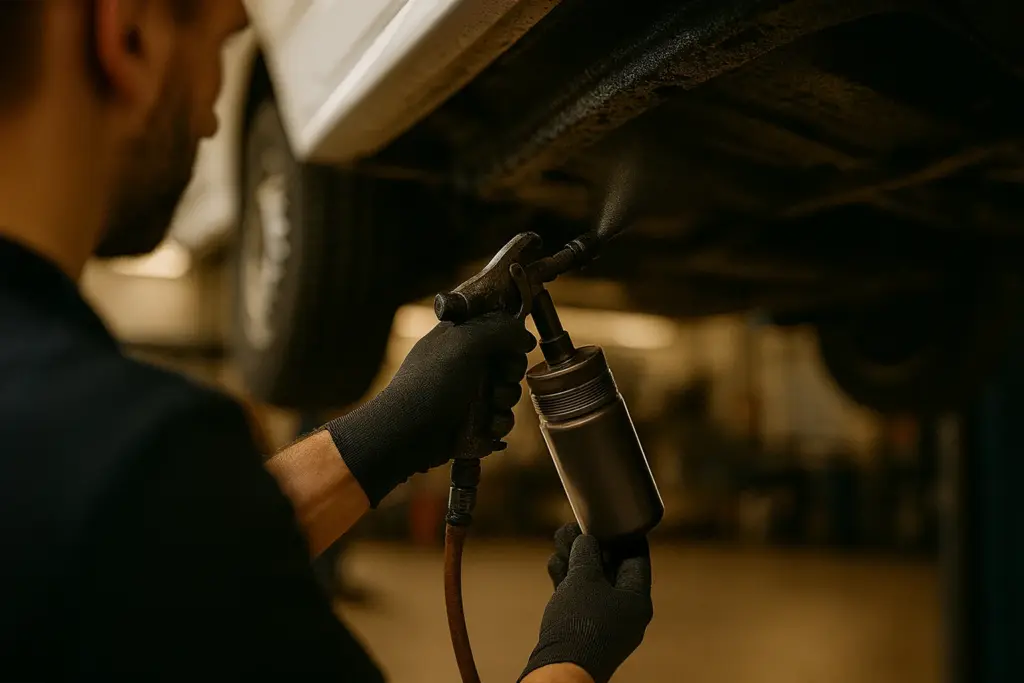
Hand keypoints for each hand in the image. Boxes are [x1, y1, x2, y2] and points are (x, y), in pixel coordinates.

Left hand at [326, 312, 535, 504]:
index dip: (510, 338)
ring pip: (509, 391)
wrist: (408, 432)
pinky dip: (498, 423)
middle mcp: (466, 363)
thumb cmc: (432, 382)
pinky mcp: (474, 422)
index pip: (498, 328)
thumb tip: (525, 336)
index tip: (513, 347)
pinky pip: (501, 418)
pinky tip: (486, 426)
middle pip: (509, 361)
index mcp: (460, 337)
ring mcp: (470, 393)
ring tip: (490, 405)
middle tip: (500, 378)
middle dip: (510, 372)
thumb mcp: (465, 342)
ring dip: (505, 399)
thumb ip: (499, 330)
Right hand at [520, 524, 653, 682]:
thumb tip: (586, 540)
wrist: (559, 669)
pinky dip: (568, 582)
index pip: (637, 558)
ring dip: (575, 562)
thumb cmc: (578, 624)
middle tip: (575, 529)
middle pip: (611, 568)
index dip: (623, 535)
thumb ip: (586, 552)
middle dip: (590, 547)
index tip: (613, 517)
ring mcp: (605, 623)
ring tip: (559, 542)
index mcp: (637, 600)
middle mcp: (626, 612)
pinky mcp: (585, 630)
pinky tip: (555, 566)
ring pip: (592, 582)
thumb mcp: (583, 578)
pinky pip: (581, 599)